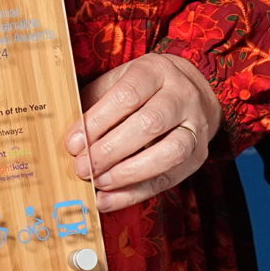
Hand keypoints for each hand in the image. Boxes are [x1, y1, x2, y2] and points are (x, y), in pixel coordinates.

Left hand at [64, 53, 222, 213]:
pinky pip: (168, 179)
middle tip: (83, 167)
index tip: (73, 142)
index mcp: (156, 71)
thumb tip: (71, 139)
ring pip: (169, 153)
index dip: (98, 121)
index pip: (127, 95)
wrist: (192, 92)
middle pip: (150, 124)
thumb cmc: (143, 89)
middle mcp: (181, 96)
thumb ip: (94, 103)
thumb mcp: (117, 81)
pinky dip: (135, 193)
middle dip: (111, 150)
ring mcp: (196, 127)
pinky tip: (109, 199)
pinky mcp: (198, 157)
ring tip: (98, 182)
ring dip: (128, 173)